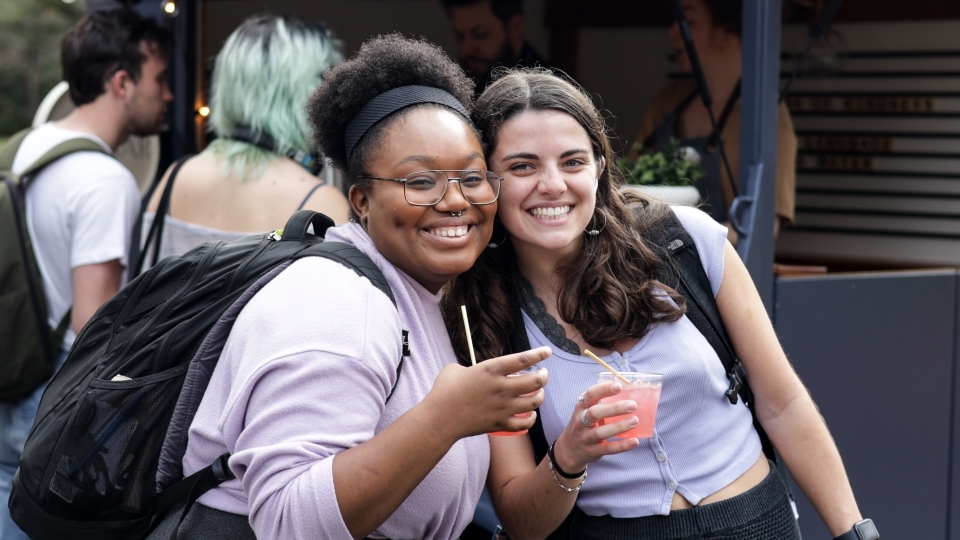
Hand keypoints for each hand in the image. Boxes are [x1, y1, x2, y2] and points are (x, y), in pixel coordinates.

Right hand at [425, 347, 550, 439]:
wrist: (440, 419)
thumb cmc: (444, 391)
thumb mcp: (455, 369)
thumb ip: (471, 368)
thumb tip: (475, 371)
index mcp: (491, 370)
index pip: (522, 359)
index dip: (538, 354)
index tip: (547, 352)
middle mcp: (501, 388)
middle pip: (535, 381)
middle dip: (543, 376)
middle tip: (543, 374)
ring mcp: (503, 407)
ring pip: (534, 402)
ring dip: (540, 396)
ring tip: (539, 393)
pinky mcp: (500, 424)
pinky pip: (525, 423)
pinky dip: (531, 419)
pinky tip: (530, 415)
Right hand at [552, 381, 640, 473]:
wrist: (569, 450)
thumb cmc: (583, 425)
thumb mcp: (585, 412)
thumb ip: (602, 404)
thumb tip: (629, 394)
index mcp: (581, 408)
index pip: (590, 395)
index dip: (603, 390)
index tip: (618, 386)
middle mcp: (580, 422)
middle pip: (594, 413)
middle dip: (614, 408)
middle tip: (632, 405)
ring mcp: (586, 438)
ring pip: (601, 432)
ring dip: (619, 426)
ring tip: (635, 421)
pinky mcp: (593, 451)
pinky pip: (608, 449)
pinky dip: (622, 446)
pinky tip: (634, 441)